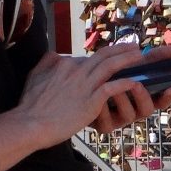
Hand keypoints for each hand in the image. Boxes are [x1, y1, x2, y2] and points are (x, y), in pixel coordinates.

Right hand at [16, 44, 170, 145]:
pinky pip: (112, 88)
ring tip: (140, 56)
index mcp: (65, 65)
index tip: (115, 54)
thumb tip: (56, 54)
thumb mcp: (34, 76)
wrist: (30, 124)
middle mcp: (77, 71)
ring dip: (127, 60)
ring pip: (110, 67)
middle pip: (103, 56)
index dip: (105, 55)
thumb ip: (47, 62)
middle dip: (121, 49)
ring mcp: (85, 85)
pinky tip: (134, 82)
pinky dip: (124, 83)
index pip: (89, 57)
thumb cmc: (31, 105)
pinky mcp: (91, 101)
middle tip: (135, 46)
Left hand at [93, 45, 170, 132]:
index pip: (162, 102)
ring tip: (112, 88)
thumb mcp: (131, 66)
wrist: (84, 89)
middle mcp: (135, 110)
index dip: (167, 97)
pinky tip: (96, 97)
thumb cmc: (112, 76)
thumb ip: (151, 58)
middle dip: (143, 97)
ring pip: (128, 115)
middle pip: (147, 110)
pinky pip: (107, 122)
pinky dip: (103, 109)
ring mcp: (121, 120)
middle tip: (137, 84)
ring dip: (122, 100)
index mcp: (144, 98)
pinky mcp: (105, 126)